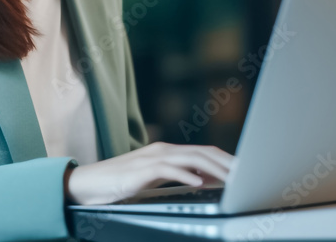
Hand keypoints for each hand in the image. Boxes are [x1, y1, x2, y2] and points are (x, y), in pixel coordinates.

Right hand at [64, 141, 235, 205]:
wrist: (88, 184)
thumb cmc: (120, 183)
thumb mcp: (153, 179)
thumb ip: (176, 176)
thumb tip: (203, 181)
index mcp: (167, 152)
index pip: (203, 152)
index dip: (225, 159)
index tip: (243, 170)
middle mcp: (163, 150)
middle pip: (202, 152)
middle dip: (227, 163)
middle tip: (246, 174)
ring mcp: (152, 158)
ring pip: (190, 158)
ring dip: (214, 168)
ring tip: (231, 178)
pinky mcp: (142, 170)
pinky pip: (168, 170)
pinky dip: (186, 175)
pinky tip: (199, 183)